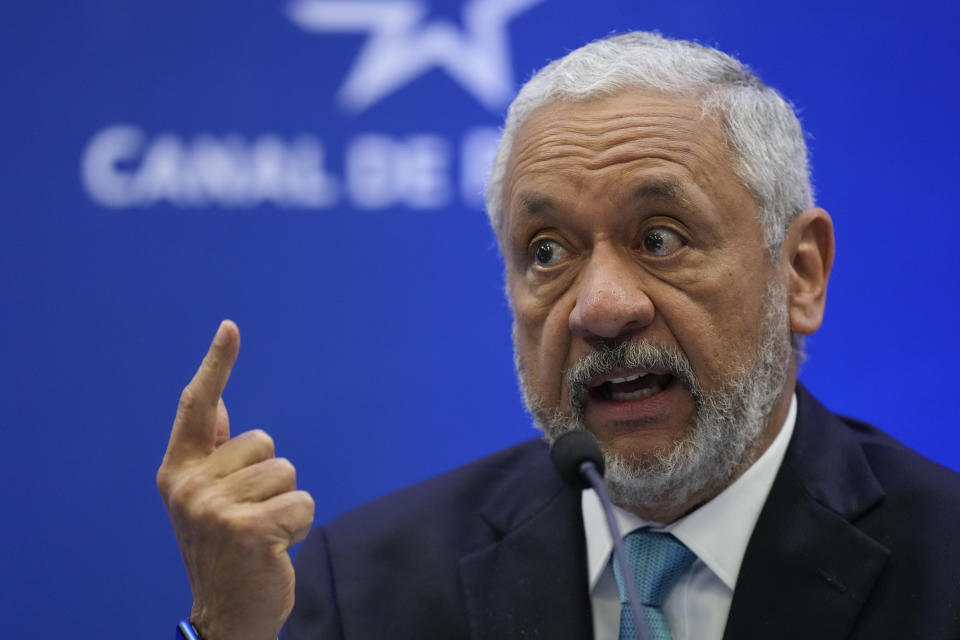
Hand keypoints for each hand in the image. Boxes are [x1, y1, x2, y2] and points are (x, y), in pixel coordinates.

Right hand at [157, 320, 314, 639]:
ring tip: (261, 534)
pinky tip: (276, 549)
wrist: (225, 615)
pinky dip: (299, 526)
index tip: (231, 327)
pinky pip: (302, 503)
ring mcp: (215, 509)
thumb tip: (220, 403)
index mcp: (178, 473)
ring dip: (285, 504)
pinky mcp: (247, 530)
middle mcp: (189, 486)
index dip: (216, 365)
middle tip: (250, 518)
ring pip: (286, 472)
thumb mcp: (207, 500)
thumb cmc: (224, 551)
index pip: (197, 408)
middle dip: (270, 479)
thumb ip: (212, 453)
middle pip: (265, 443)